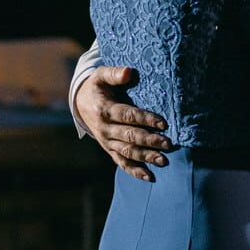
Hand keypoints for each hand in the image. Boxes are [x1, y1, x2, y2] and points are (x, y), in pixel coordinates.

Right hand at [74, 65, 172, 181]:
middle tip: (168, 144)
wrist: (80, 104)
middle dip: (150, 141)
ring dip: (146, 157)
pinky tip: (149, 176)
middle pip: (130, 136)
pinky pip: (121, 162)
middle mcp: (105, 128)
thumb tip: (129, 73)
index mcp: (105, 110)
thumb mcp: (101, 75)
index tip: (163, 123)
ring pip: (127, 152)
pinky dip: (135, 170)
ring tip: (163, 161)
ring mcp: (106, 141)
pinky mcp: (109, 149)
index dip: (146, 120)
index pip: (128, 116)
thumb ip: (115, 73)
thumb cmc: (97, 87)